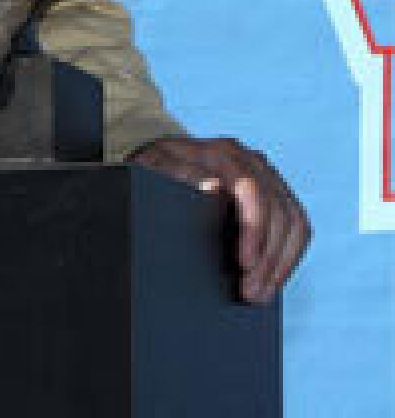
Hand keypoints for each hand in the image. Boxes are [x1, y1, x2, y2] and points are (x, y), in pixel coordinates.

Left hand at [130, 135, 309, 303]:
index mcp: (220, 153)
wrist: (156, 167)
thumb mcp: (152, 172)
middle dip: (268, 258)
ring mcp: (264, 174)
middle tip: (250, 293)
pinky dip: (287, 255)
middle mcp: (248, 159)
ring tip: (260, 293)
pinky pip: (295, 225)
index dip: (254, 230)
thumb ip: (180, 176)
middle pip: (277, 210)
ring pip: (293, 220)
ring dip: (281, 262)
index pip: (251, 190)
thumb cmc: (151, 173)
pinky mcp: (273, 192)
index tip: (243, 265)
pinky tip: (272, 278)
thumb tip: (214, 186)